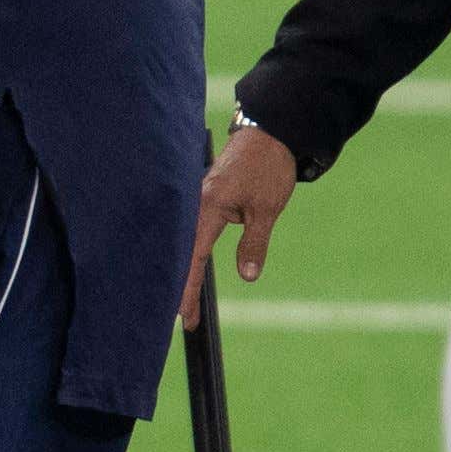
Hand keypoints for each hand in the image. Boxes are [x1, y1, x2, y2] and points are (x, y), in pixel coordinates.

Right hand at [181, 126, 301, 322]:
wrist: (270, 131)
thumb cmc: (268, 167)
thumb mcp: (267, 209)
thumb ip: (254, 244)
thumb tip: (247, 277)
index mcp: (207, 208)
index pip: (193, 258)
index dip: (188, 289)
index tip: (186, 317)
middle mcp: (195, 205)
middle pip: (181, 254)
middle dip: (180, 287)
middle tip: (183, 320)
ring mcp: (197, 200)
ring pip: (184, 242)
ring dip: (183, 270)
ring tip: (182, 300)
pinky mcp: (204, 198)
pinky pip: (191, 231)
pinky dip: (189, 253)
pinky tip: (188, 266)